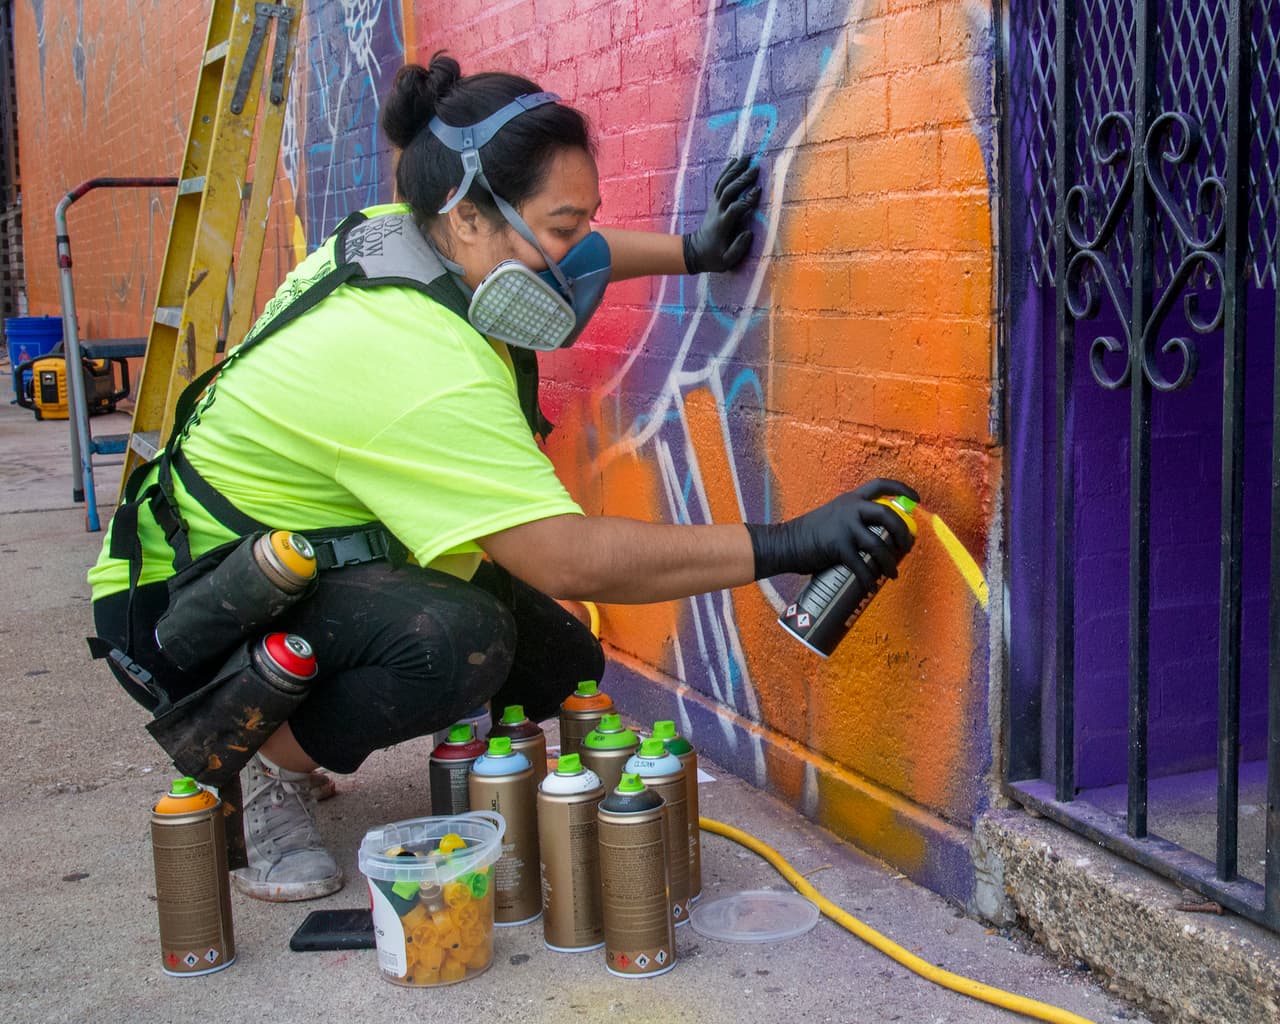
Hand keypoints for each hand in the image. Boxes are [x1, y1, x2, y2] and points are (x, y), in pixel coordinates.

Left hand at [682, 155, 761, 273]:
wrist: (694, 252)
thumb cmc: (713, 258)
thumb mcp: (726, 262)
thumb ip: (738, 248)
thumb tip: (749, 233)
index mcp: (722, 225)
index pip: (735, 208)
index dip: (746, 199)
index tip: (758, 190)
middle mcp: (717, 211)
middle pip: (728, 191)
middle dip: (742, 179)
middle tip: (756, 168)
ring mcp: (714, 205)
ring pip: (723, 183)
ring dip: (734, 170)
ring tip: (747, 157)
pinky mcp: (714, 202)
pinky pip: (720, 183)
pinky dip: (727, 171)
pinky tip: (735, 161)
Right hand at [745, 479, 920, 584]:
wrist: (784, 543)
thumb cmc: (809, 535)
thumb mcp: (834, 518)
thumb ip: (853, 523)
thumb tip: (878, 542)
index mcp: (850, 500)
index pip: (880, 486)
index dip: (902, 490)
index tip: (917, 499)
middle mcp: (849, 509)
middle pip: (887, 515)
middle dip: (902, 533)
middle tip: (907, 546)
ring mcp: (844, 527)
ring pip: (878, 545)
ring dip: (889, 562)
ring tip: (893, 574)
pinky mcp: (837, 547)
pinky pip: (861, 566)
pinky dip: (869, 579)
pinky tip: (871, 587)